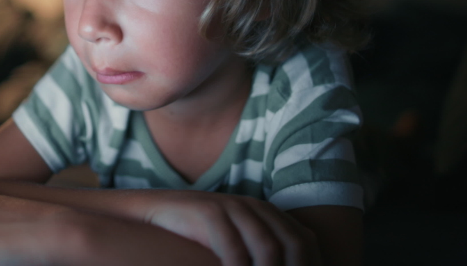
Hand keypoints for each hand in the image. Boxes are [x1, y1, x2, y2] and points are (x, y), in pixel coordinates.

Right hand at [141, 191, 320, 265]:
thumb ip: (259, 254)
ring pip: (268, 248)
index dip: (311, 265)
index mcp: (269, 214)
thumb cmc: (198, 237)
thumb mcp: (237, 245)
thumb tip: (285, 265)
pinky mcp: (209, 210)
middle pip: (293, 245)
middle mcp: (256, 208)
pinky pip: (233, 247)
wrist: (154, 212)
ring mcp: (233, 207)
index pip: (306, 242)